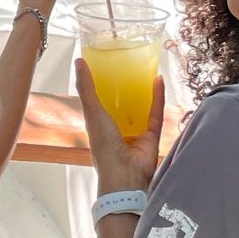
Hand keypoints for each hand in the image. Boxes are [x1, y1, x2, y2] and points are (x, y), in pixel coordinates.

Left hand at [76, 61, 164, 191]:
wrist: (126, 176)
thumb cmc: (104, 147)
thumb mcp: (93, 113)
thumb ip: (87, 89)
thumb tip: (79, 61)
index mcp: (98, 126)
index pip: (97, 102)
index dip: (100, 85)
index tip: (104, 65)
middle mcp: (116, 130)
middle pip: (120, 105)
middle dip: (123, 88)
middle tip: (127, 65)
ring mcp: (134, 134)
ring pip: (140, 108)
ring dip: (142, 91)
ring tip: (145, 70)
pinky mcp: (152, 137)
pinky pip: (155, 114)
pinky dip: (158, 98)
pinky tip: (159, 80)